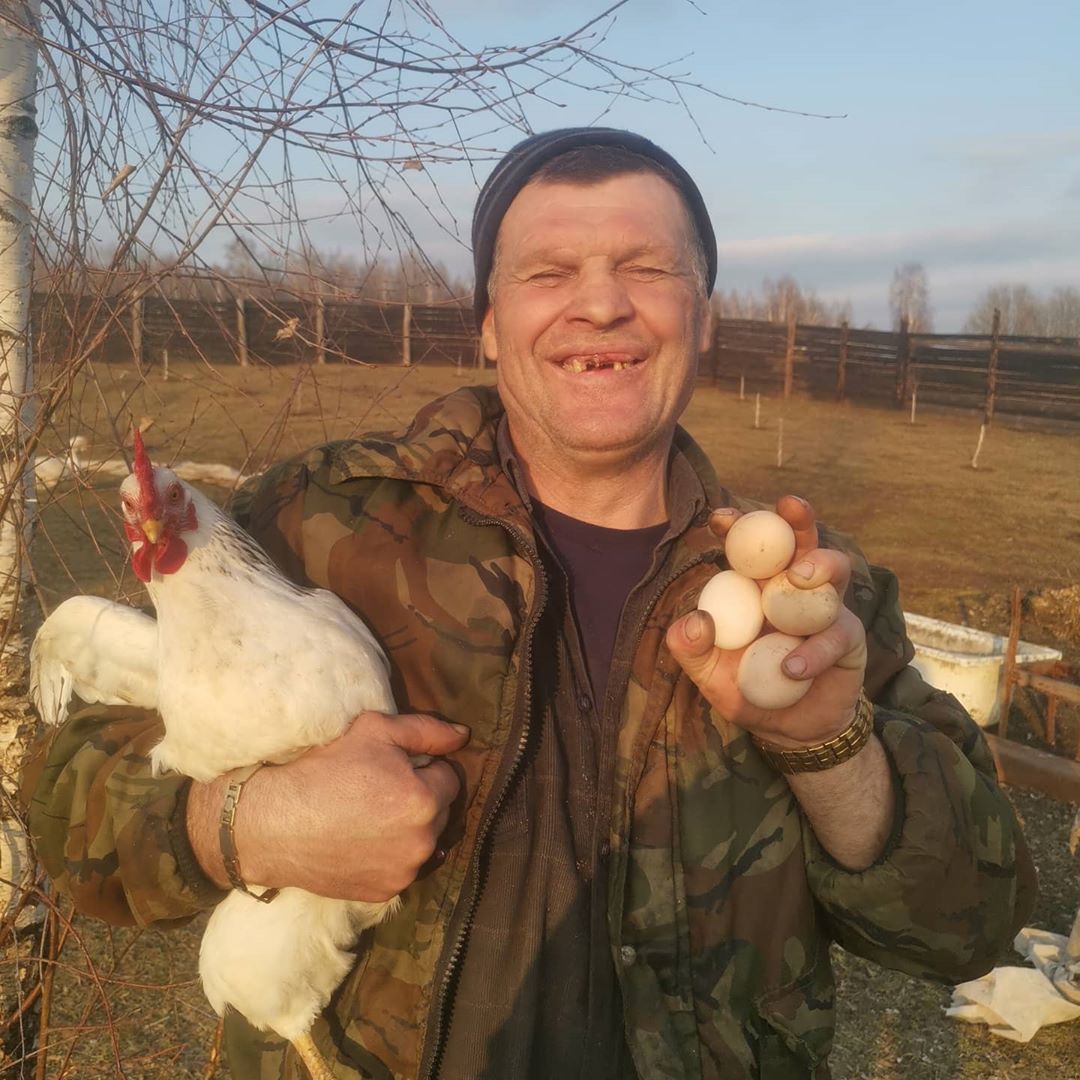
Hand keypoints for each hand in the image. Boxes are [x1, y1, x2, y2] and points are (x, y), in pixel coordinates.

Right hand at [188, 711, 467, 900]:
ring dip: (411, 829)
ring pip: (425, 842)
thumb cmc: (324, 769)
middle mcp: (422, 842)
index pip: (450, 777)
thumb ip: (426, 731)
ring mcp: (404, 873)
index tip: (396, 767)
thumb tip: (463, 736)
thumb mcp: (375, 730)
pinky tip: (363, 841)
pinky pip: (403, 868)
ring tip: (373, 816)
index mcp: (425, 800)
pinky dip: (392, 855)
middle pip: (442, 811)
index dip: (425, 767)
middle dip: (423, 798)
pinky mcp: (383, 893)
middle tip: (383, 789)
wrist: (274, 822)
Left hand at [666, 495, 866, 747]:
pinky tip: (793, 668)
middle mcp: (791, 589)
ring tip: (798, 576)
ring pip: (833, 571)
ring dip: (820, 564)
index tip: (718, 517)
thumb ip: (691, 648)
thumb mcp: (708, 674)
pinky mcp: (848, 637)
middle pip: (800, 542)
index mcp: (754, 587)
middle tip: (788, 506)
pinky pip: (835, 633)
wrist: (788, 729)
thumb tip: (695, 620)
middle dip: (797, 519)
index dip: (735, 527)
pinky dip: (814, 650)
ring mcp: (823, 609)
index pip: (746, 548)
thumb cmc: (747, 691)